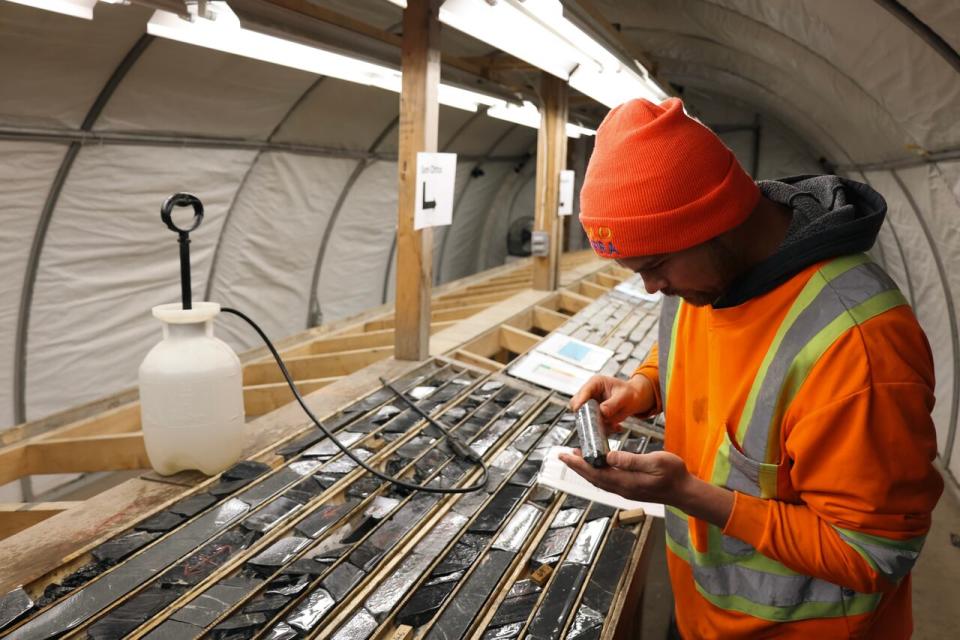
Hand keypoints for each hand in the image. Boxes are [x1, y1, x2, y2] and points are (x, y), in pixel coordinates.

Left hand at [559, 449, 691, 504]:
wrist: (685, 492)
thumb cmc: (674, 475)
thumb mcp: (655, 461)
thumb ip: (631, 460)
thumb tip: (609, 456)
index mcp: (626, 481)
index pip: (596, 472)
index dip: (579, 464)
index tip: (565, 455)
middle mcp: (622, 489)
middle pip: (593, 478)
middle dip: (577, 466)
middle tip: (563, 455)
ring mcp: (626, 491)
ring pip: (599, 481)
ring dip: (586, 470)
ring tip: (576, 458)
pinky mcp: (630, 489)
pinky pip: (606, 482)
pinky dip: (596, 473)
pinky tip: (596, 466)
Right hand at [569, 374, 656, 431]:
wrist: (635, 399)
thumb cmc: (630, 393)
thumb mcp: (624, 397)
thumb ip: (612, 404)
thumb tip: (602, 412)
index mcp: (595, 383)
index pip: (583, 392)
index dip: (580, 402)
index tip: (579, 412)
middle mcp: (590, 394)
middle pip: (577, 405)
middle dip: (587, 416)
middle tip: (600, 422)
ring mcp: (590, 405)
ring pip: (584, 417)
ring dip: (597, 424)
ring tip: (614, 425)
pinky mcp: (593, 415)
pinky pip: (593, 425)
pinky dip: (603, 428)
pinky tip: (616, 426)